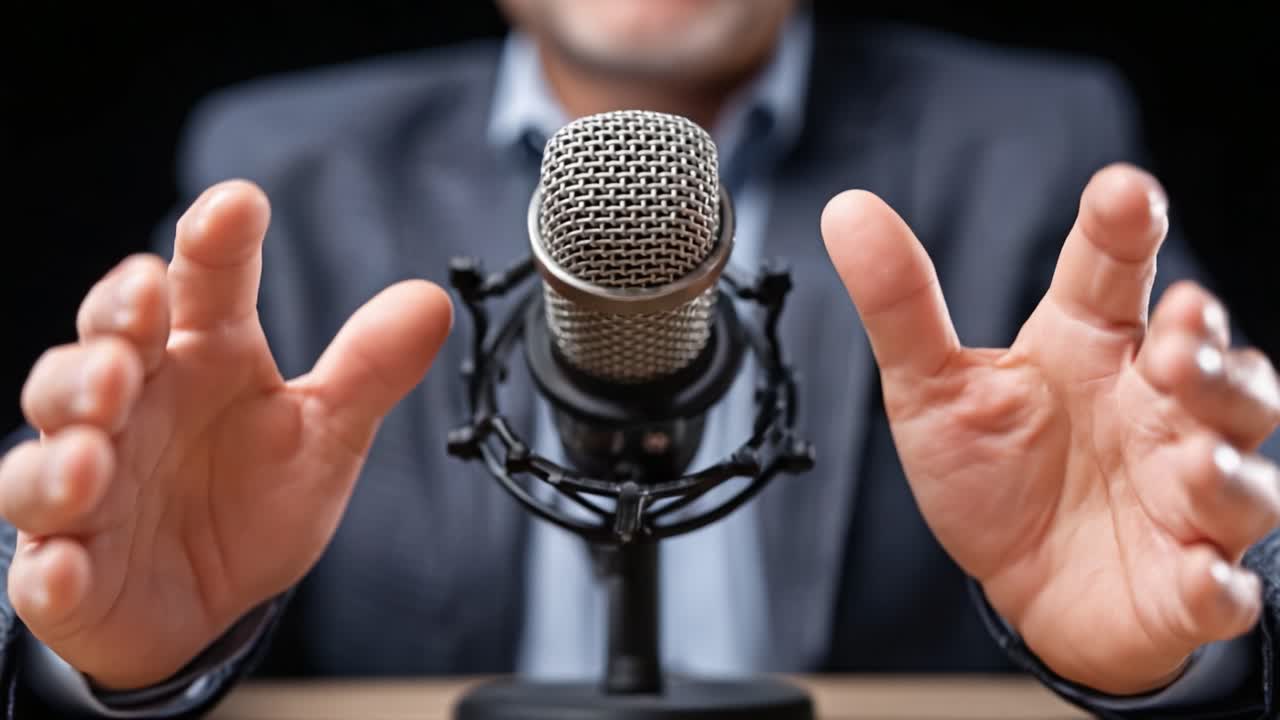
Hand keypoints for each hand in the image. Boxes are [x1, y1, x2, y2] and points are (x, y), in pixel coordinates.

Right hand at [0, 181, 451, 688]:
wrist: (209, 601)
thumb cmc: (250, 497)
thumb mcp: (323, 432)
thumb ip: (367, 369)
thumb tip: (432, 300)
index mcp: (199, 358)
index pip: (199, 283)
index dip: (214, 241)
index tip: (240, 205)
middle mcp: (132, 408)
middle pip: (99, 349)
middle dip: (110, 331)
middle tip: (141, 321)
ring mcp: (87, 488)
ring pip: (48, 451)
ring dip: (66, 443)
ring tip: (95, 450)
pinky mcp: (65, 570)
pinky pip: (46, 569)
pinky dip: (53, 569)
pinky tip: (68, 569)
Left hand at [821, 164, 1279, 694]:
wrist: (1019, 583)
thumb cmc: (993, 474)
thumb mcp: (933, 387)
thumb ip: (901, 304)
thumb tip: (848, 211)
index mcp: (1093, 348)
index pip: (1118, 271)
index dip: (1128, 227)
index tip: (1125, 192)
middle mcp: (1155, 411)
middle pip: (1213, 369)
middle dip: (1206, 350)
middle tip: (1177, 334)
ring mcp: (1182, 497)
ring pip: (1239, 473)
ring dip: (1226, 462)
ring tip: (1193, 456)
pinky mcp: (1185, 582)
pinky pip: (1218, 585)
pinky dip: (1217, 585)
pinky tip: (1203, 579)